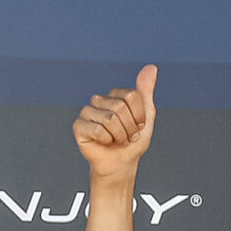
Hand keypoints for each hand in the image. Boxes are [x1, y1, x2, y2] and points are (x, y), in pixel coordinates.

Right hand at [74, 67, 160, 183]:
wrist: (120, 163)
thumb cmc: (132, 141)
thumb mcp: (146, 116)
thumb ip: (146, 91)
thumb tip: (151, 67)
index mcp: (115, 95)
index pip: (132, 96)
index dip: (139, 115)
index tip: (137, 126)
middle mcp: (99, 100)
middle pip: (120, 107)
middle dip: (129, 127)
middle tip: (127, 136)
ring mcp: (87, 112)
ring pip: (110, 119)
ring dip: (119, 136)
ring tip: (116, 141)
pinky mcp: (79, 126)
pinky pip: (97, 130)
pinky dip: (106, 140)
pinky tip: (103, 143)